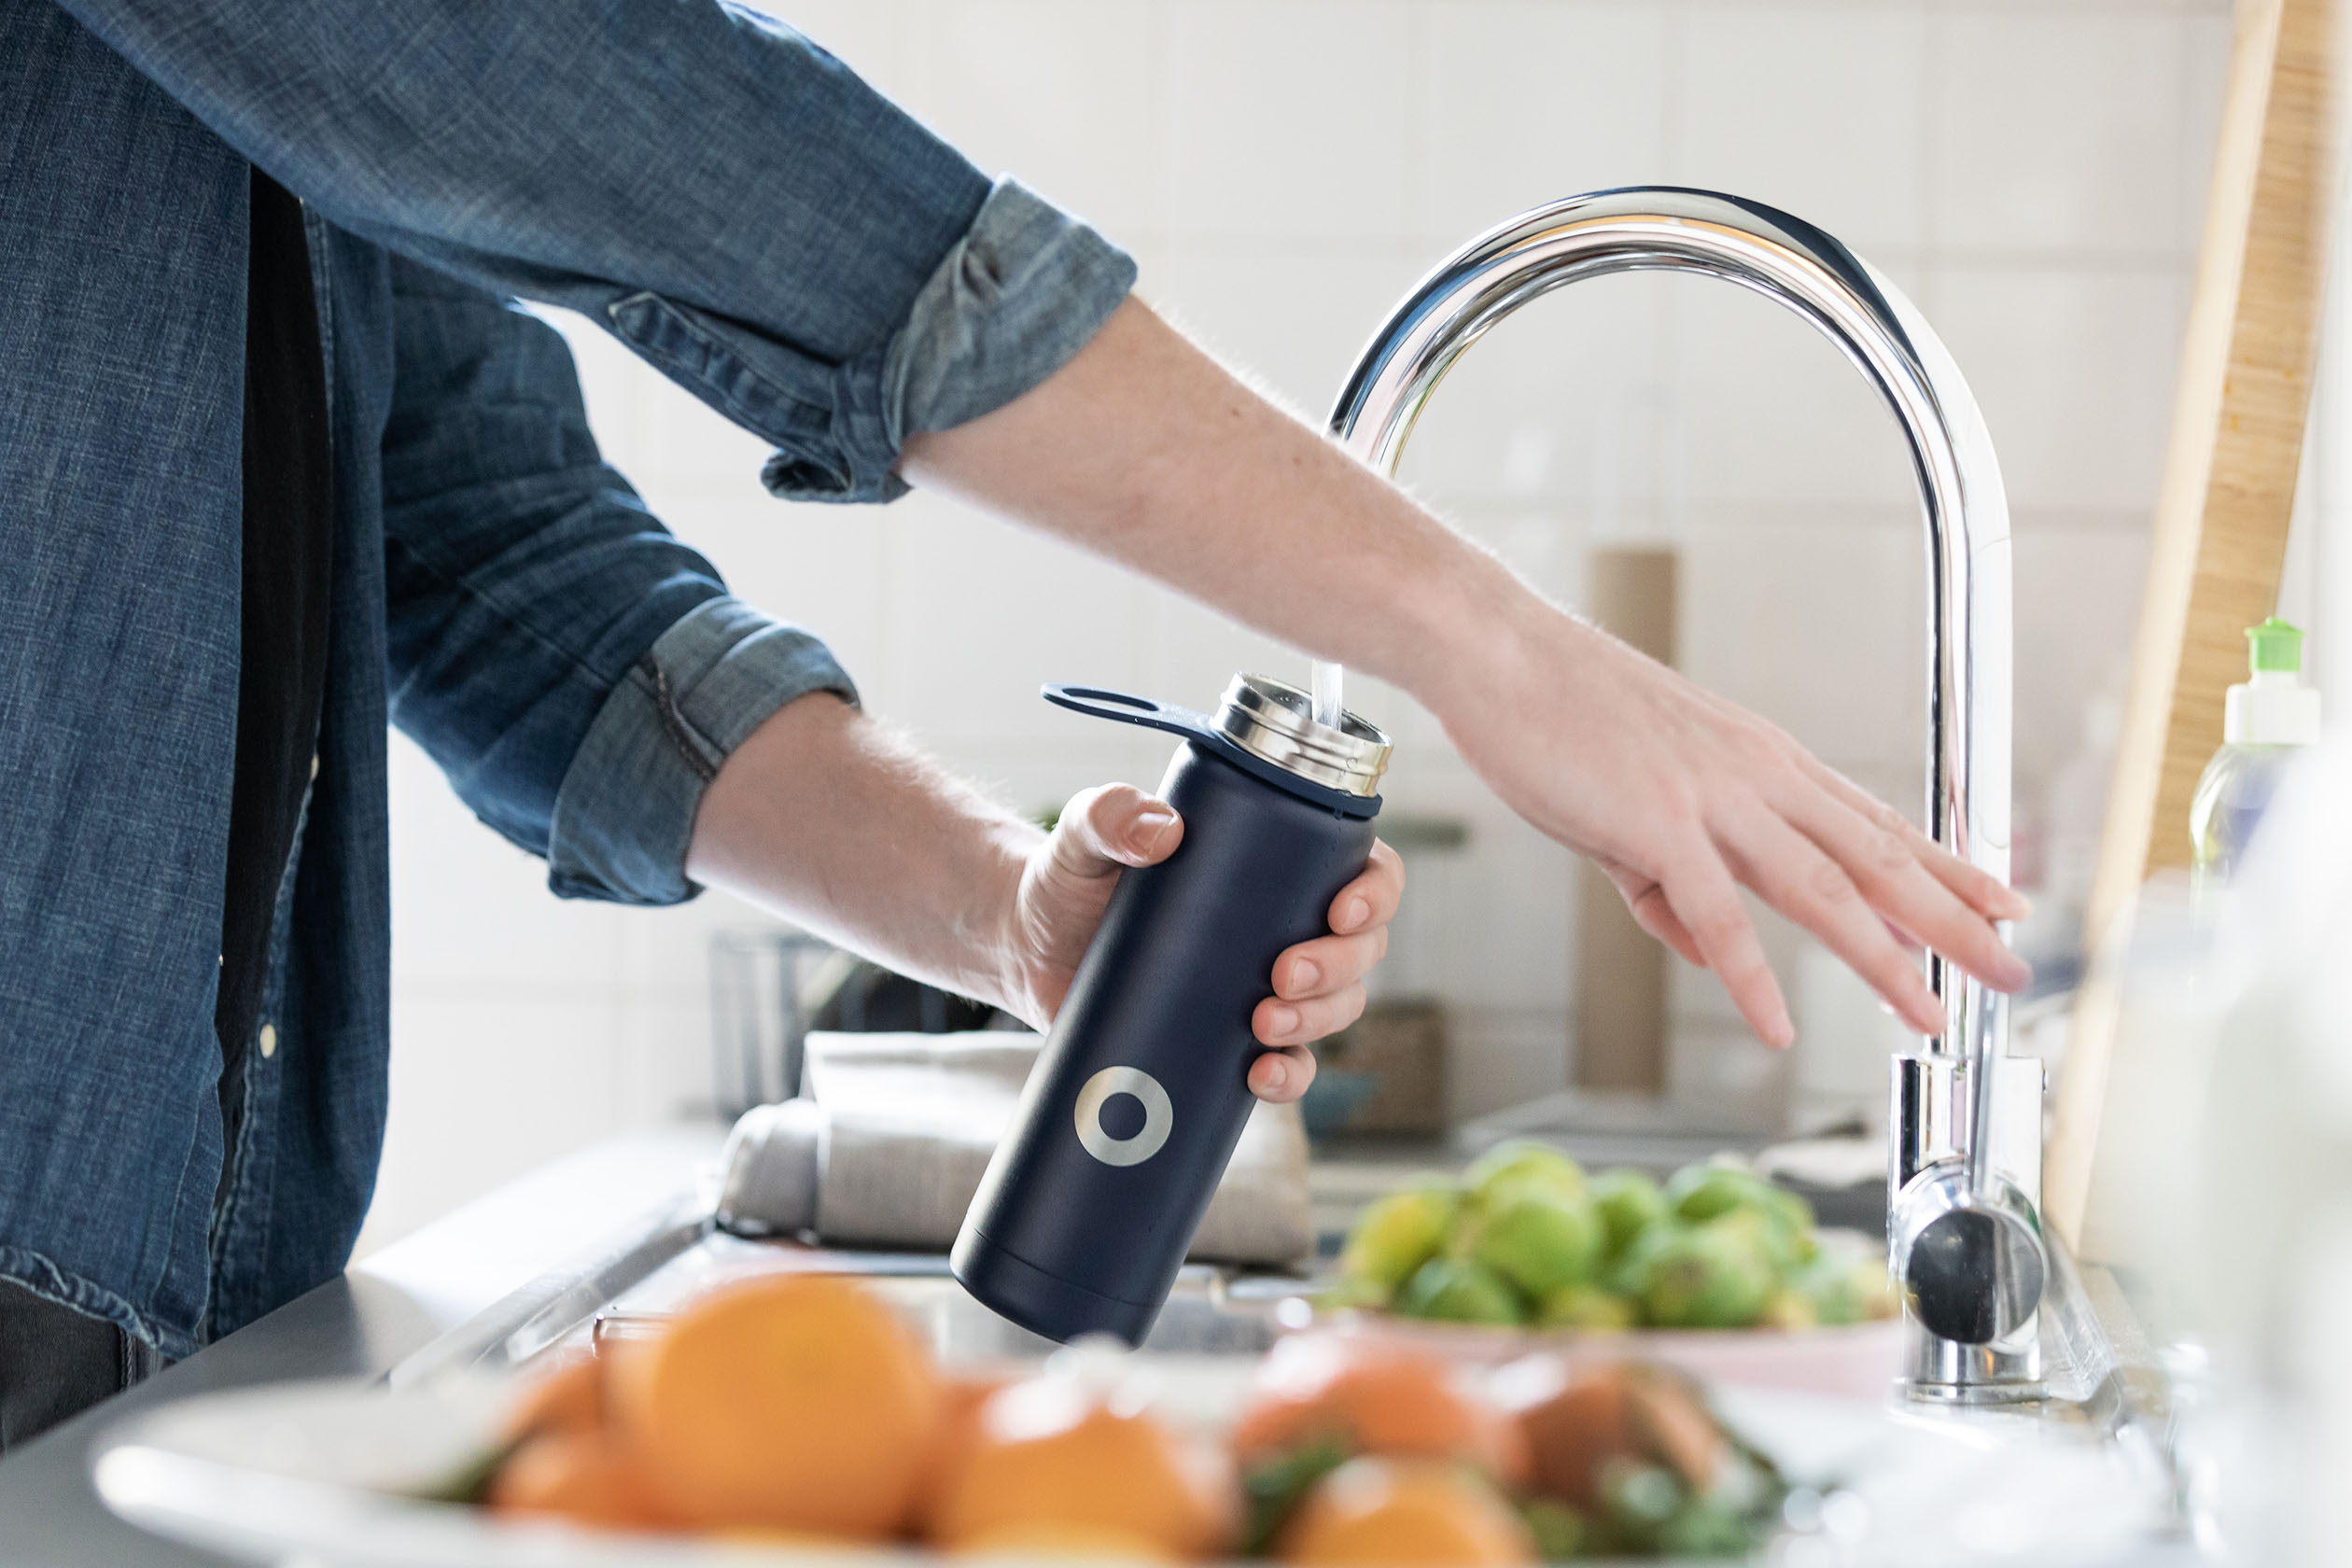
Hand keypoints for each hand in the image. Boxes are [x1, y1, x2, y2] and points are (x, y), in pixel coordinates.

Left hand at [996, 783, 1404, 1103]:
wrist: (1027, 947)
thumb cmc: (1069, 877)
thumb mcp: (1084, 835)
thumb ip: (1108, 815)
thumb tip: (1160, 830)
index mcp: (1279, 864)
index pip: (1365, 869)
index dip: (1375, 893)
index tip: (1341, 911)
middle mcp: (1287, 925)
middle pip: (1362, 950)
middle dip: (1339, 967)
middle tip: (1282, 974)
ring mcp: (1265, 987)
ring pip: (1337, 1008)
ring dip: (1319, 1021)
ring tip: (1262, 1025)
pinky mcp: (1233, 1040)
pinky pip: (1289, 1066)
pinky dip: (1288, 1077)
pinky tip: (1259, 1077)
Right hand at [1434, 607, 2030, 1046]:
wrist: (1501, 652)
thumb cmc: (1558, 714)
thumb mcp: (1631, 806)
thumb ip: (1669, 884)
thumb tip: (1701, 949)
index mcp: (1761, 761)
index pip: (1875, 821)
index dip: (1946, 866)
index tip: (2001, 899)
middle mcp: (1758, 775)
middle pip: (1878, 858)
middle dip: (1955, 920)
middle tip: (2014, 967)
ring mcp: (1713, 797)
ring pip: (1822, 890)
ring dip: (1885, 958)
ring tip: (1929, 1014)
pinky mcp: (1656, 823)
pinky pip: (1717, 915)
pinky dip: (1750, 976)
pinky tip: (1776, 1027)